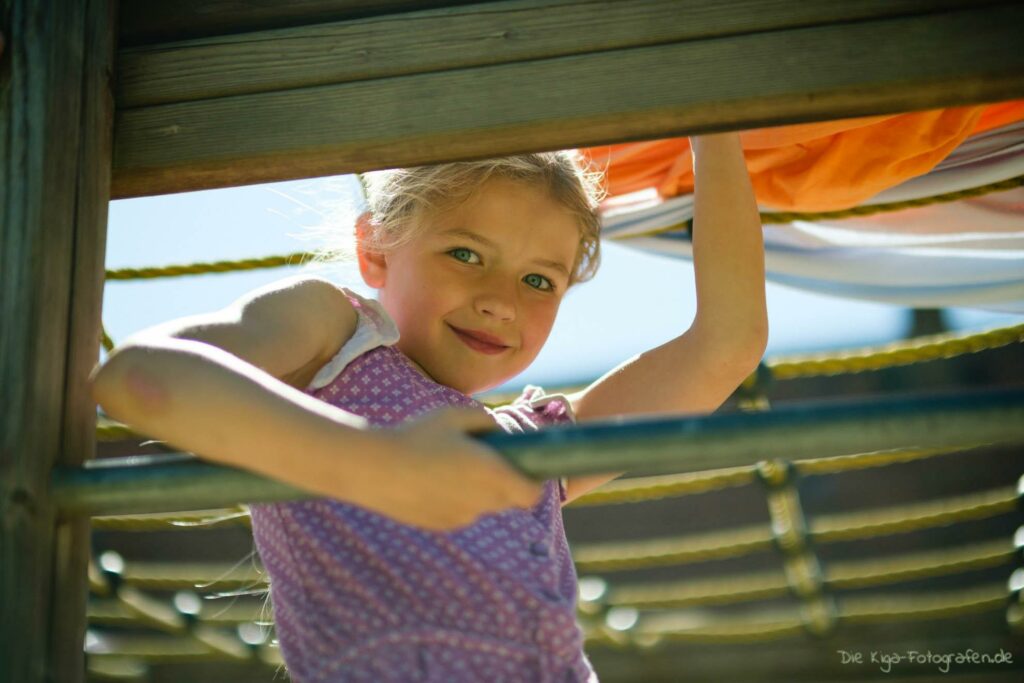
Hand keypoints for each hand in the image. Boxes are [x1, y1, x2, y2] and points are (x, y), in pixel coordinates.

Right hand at [361, 407, 543, 530]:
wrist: (373, 468)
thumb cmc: (418, 435)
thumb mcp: (456, 415)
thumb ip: (487, 422)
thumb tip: (499, 434)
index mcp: (492, 475)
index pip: (531, 494)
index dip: (530, 481)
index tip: (519, 466)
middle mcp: (481, 502)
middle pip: (508, 500)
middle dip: (503, 482)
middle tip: (482, 460)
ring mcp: (460, 517)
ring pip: (482, 506)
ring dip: (478, 491)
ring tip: (450, 467)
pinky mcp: (439, 525)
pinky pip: (459, 513)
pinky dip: (456, 500)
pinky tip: (432, 480)